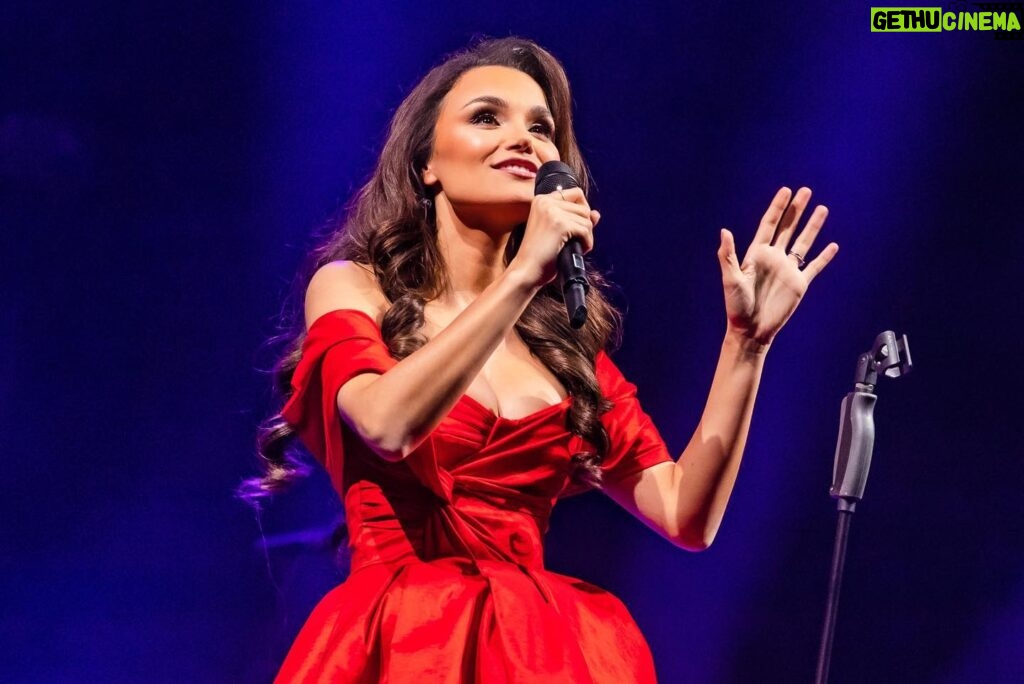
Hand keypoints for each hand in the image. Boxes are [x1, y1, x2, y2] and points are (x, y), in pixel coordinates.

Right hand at [509, 187, 599, 287]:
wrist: (526, 270)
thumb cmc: (540, 256)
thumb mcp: (557, 232)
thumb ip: (576, 219)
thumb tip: (596, 214)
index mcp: (541, 200)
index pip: (575, 193)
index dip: (582, 210)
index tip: (578, 227)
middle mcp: (545, 201)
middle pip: (583, 207)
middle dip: (585, 226)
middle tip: (576, 242)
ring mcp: (552, 211)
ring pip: (587, 219)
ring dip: (587, 236)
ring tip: (575, 247)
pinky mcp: (560, 224)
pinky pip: (586, 230)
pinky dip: (587, 243)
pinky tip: (578, 250)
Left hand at [718, 187, 838, 348]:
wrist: (751, 330)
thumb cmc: (736, 307)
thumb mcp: (730, 279)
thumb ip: (728, 255)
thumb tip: (724, 231)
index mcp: (757, 254)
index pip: (769, 224)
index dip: (777, 207)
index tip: (786, 191)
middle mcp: (774, 258)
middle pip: (788, 228)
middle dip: (796, 209)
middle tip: (806, 191)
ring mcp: (787, 270)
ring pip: (803, 242)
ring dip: (813, 226)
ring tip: (822, 209)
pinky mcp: (799, 284)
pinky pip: (814, 267)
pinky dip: (824, 257)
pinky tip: (833, 246)